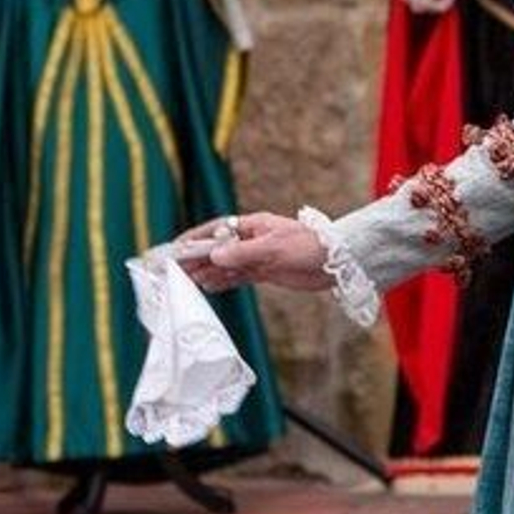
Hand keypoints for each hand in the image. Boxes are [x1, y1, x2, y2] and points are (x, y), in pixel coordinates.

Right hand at [178, 211, 330, 293]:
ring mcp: (259, 256)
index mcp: (254, 225)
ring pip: (227, 265)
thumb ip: (242, 253)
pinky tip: (209, 288)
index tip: (177, 248)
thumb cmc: (309, 247)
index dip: (196, 239)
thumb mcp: (273, 249)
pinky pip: (239, 277)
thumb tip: (214, 256)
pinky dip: (224, 282)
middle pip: (218, 249)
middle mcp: (253, 240)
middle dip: (197, 259)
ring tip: (187, 282)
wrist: (338, 264)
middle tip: (175, 271)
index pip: (217, 230)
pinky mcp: (267, 272)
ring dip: (207, 273)